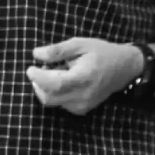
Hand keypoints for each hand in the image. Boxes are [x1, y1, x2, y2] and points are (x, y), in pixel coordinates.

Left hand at [26, 38, 143, 115]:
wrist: (124, 68)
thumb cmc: (101, 53)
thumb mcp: (80, 44)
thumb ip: (57, 51)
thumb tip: (36, 55)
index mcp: (83, 78)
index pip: (53, 84)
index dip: (37, 77)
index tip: (30, 68)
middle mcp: (82, 96)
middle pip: (48, 97)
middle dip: (38, 84)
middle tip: (40, 69)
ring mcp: (83, 106)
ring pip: (52, 102)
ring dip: (46, 88)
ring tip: (56, 72)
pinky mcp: (82, 110)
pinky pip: (60, 104)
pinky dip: (55, 93)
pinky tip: (64, 81)